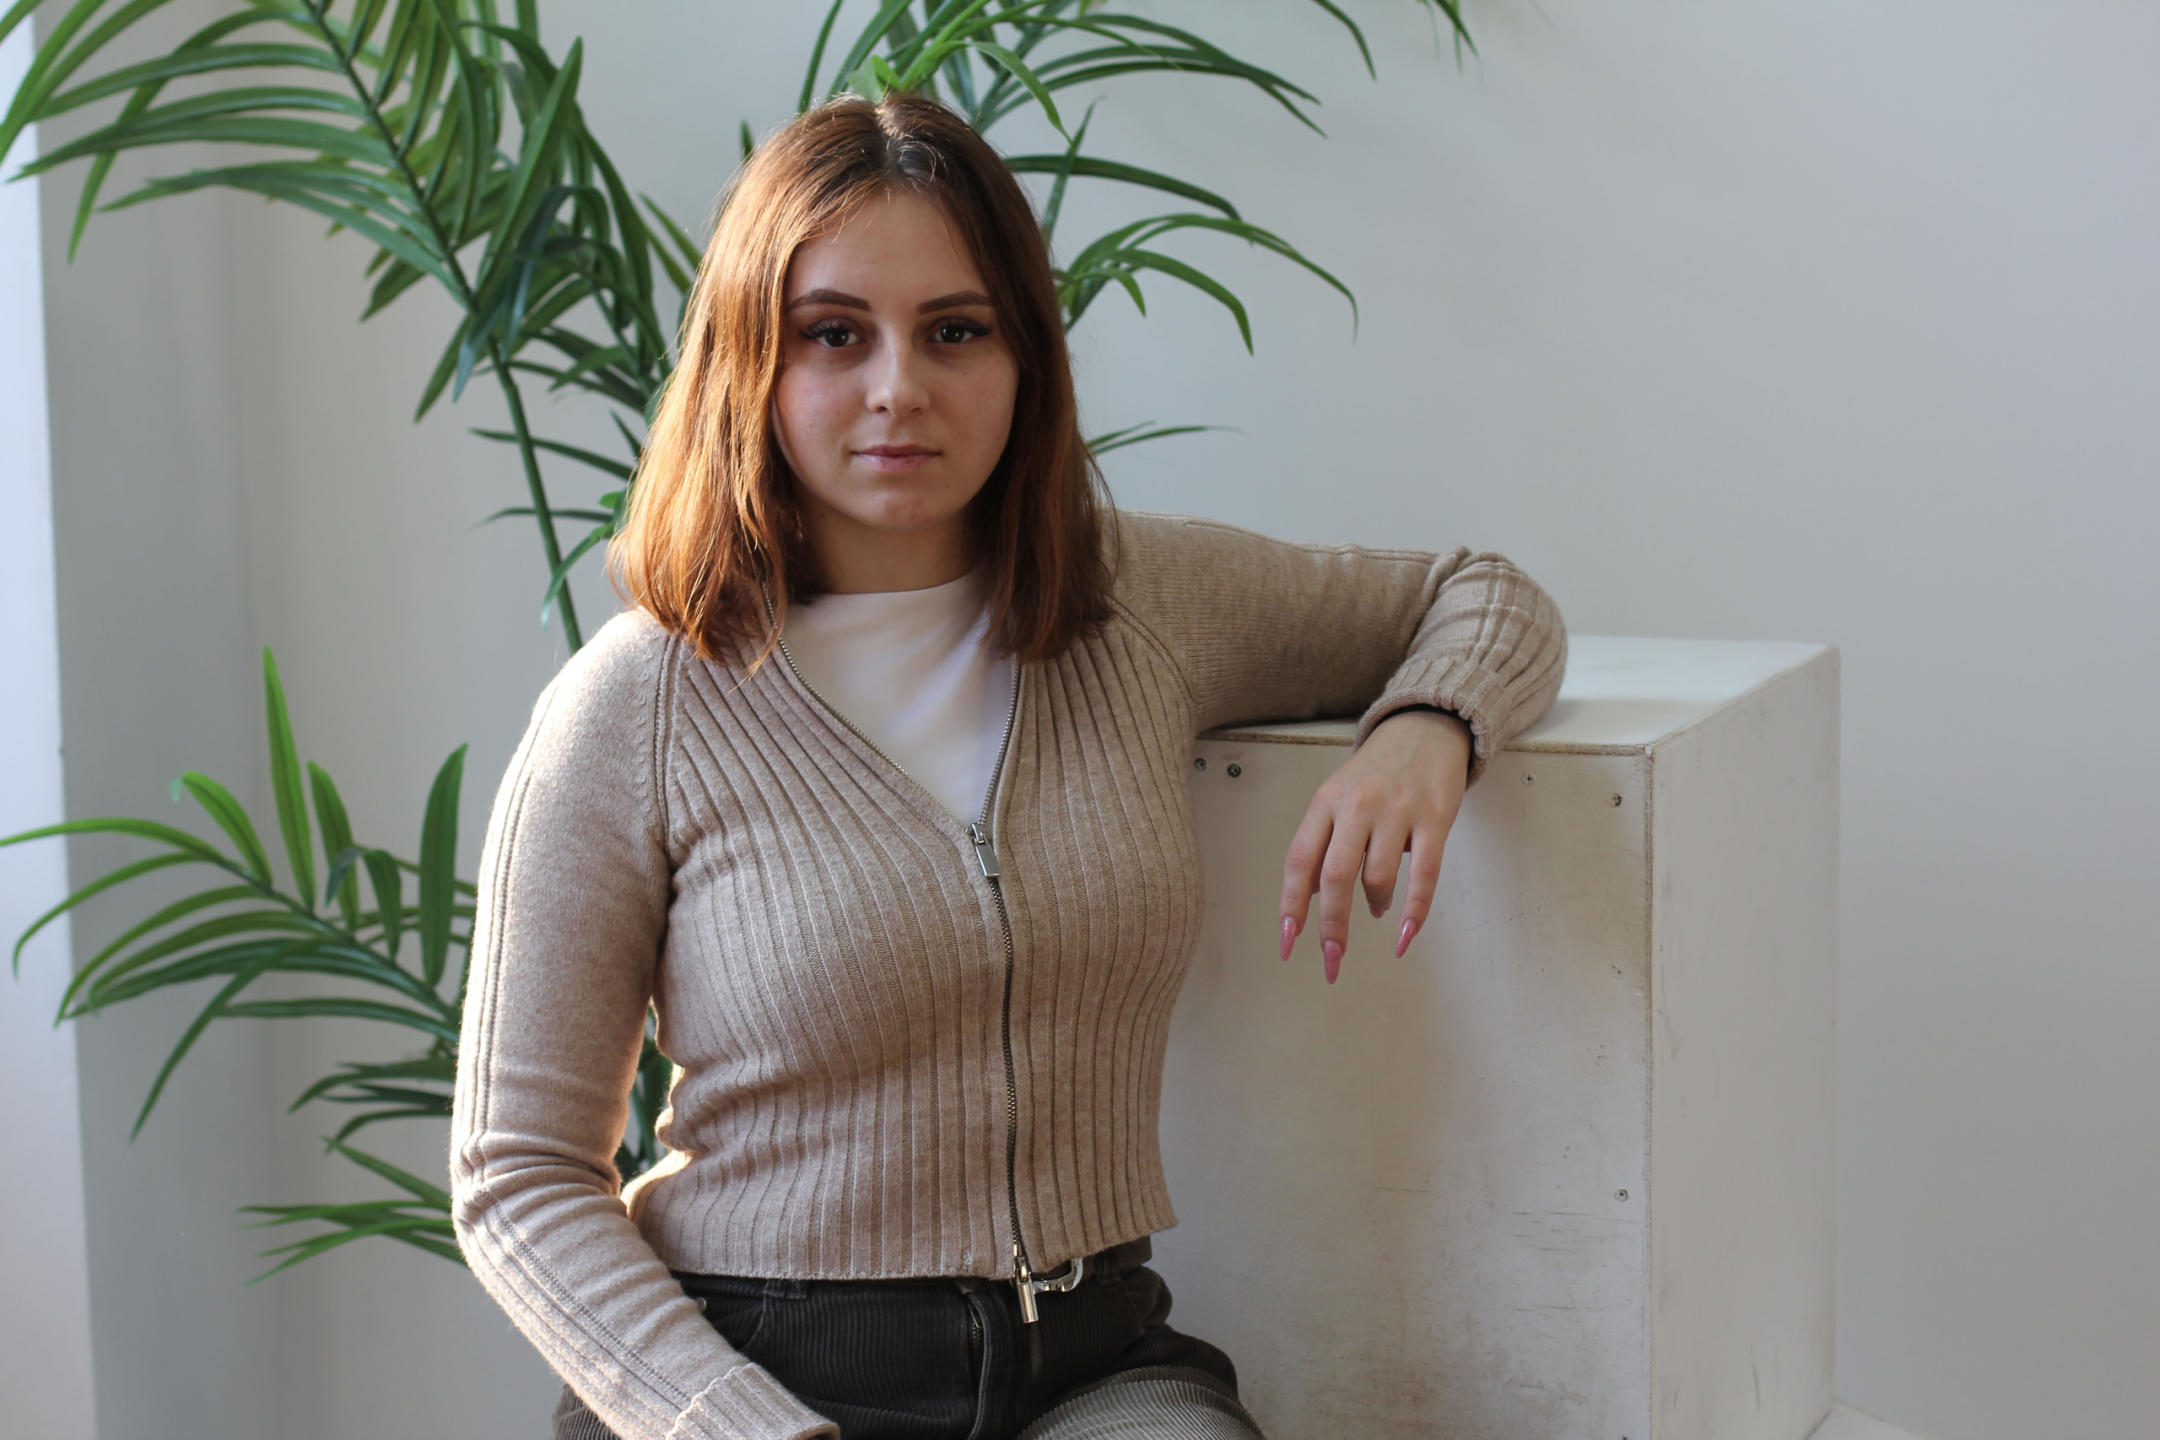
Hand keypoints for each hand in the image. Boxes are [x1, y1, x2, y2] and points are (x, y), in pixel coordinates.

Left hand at [1278, 707, 1471, 982]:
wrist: (1424, 730)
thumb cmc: (1374, 774)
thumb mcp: (1335, 799)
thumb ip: (1319, 845)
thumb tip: (1302, 898)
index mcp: (1325, 803)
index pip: (1299, 860)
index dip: (1291, 905)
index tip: (1289, 942)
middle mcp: (1357, 806)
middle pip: (1335, 876)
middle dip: (1331, 925)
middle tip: (1333, 958)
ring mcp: (1398, 811)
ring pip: (1378, 877)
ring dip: (1374, 906)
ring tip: (1375, 910)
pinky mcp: (1434, 818)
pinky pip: (1425, 875)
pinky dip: (1414, 912)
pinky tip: (1405, 935)